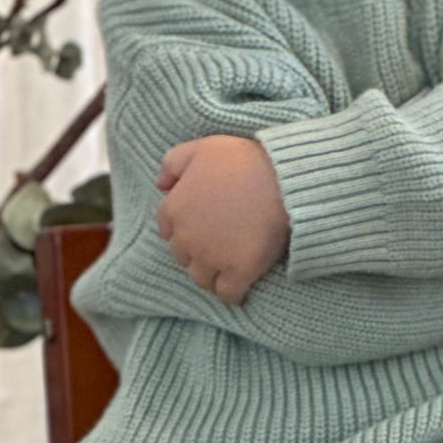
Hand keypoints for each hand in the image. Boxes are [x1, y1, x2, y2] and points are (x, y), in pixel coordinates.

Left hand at [156, 134, 290, 304]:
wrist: (281, 180)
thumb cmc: (242, 161)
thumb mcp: (200, 148)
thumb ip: (172, 164)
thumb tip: (160, 185)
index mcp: (173, 210)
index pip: (167, 230)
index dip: (184, 228)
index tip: (200, 226)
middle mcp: (187, 239)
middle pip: (183, 257)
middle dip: (196, 252)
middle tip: (217, 245)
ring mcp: (212, 258)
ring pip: (202, 278)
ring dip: (211, 275)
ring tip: (227, 269)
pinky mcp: (239, 272)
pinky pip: (228, 294)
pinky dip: (232, 294)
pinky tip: (241, 289)